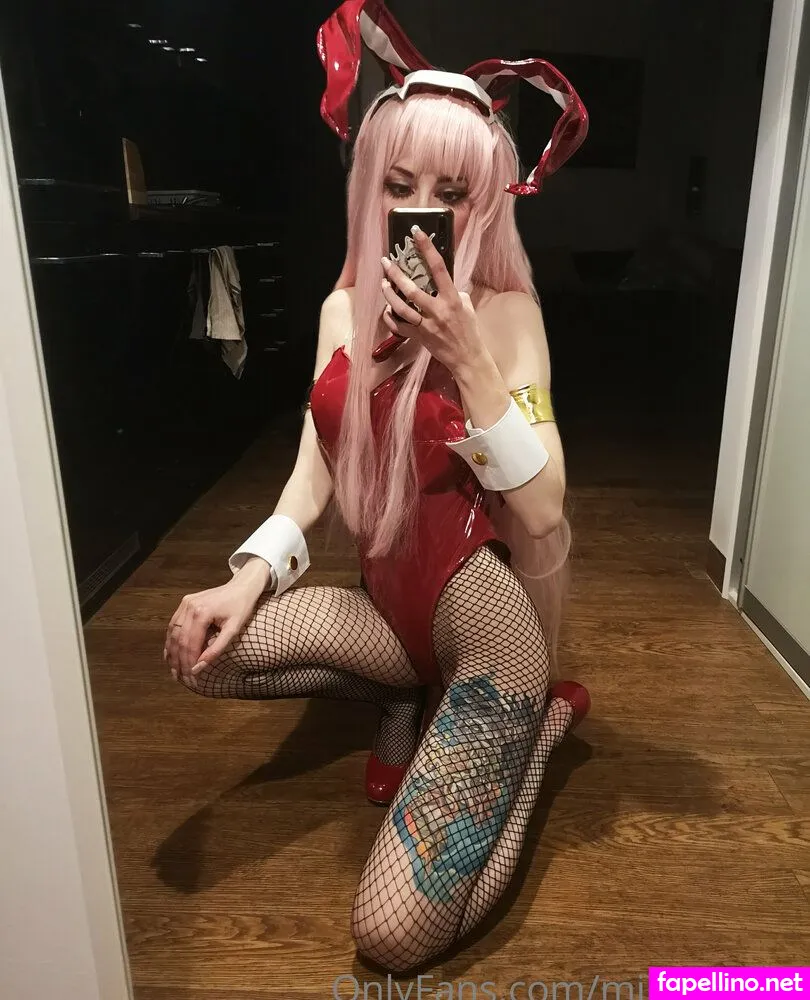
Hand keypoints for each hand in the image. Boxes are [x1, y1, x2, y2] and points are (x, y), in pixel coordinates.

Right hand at [164, 571, 265, 687]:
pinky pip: (174, 624)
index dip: (189, 662)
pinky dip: (172, 640)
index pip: (190, 644)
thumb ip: (216, 649)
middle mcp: (189, 606)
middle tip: (180, 678)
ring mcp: (185, 603)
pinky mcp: (185, 602)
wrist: (242, 586)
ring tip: (173, 670)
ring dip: (172, 653)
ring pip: (173, 633)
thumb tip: (198, 667)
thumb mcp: (233, 629)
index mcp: (202, 612)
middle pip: (179, 640)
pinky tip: (171, 653)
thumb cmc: (241, 607)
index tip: (190, 677)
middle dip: (179, 661)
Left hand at [380, 226, 487, 374]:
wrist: (467, 358)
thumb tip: (440, 282)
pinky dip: (390, 318)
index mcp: (452, 299)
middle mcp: (438, 311)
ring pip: (402, 308)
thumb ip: (454, 292)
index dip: (427, 248)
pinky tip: (387, 310)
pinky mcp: (419, 338)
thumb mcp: (467, 306)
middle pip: (412, 290)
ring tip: (383, 283)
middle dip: (396, 274)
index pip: (439, 268)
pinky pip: (399, 327)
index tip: (416, 233)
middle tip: (386, 262)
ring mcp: (427, 325)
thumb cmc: (469, 330)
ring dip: (389, 295)